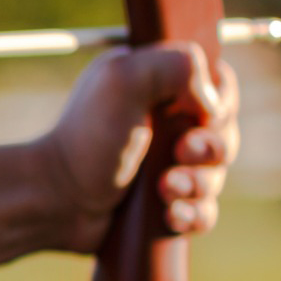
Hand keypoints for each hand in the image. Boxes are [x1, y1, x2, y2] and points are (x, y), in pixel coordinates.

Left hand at [39, 42, 239, 250]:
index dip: (220, 103)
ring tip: (163, 190)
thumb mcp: (124, 79)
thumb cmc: (86, 138)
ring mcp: (167, 165)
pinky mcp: (166, 204)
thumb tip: (213, 101)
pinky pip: (204, 212)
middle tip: (179, 153)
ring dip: (197, 184)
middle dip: (210, 148)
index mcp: (158, 84)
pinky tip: (170, 216)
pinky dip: (193, 215)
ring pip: (217, 176)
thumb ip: (178, 65)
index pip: (219, 85)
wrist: (56, 200)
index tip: (200, 115)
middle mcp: (165, 123)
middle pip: (224, 133)